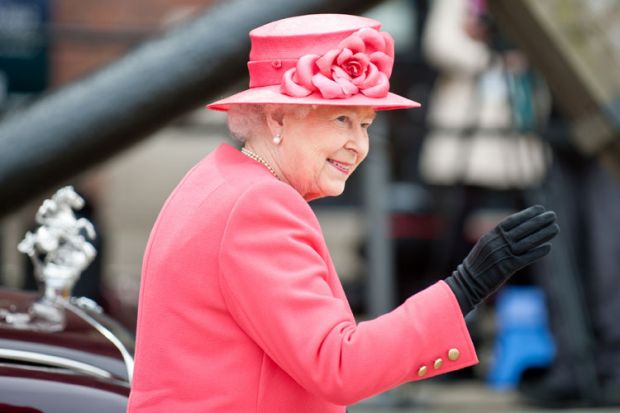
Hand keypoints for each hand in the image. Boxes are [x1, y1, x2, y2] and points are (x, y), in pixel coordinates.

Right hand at [445, 205, 559, 314]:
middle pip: (523, 229)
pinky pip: (526, 258)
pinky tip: (548, 247)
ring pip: (528, 242)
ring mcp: (503, 254)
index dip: (527, 214)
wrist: (468, 282)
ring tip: (555, 228)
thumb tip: (516, 230)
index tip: (540, 208)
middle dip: (539, 221)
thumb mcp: (484, 245)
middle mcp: (497, 243)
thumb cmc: (477, 264)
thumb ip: (498, 237)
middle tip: (552, 215)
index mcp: (491, 235)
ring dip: (543, 234)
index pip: (512, 221)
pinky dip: (538, 252)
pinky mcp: (507, 267)